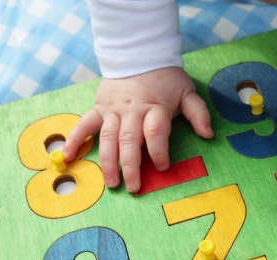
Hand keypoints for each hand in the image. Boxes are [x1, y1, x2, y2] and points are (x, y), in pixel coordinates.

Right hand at [63, 67, 213, 191]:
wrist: (139, 54)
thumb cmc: (166, 78)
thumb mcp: (187, 92)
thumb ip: (198, 113)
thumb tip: (208, 135)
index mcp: (155, 107)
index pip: (156, 133)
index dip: (159, 152)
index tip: (162, 167)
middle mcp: (132, 111)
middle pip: (130, 141)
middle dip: (131, 166)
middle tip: (133, 187)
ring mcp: (113, 110)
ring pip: (108, 138)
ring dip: (108, 162)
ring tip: (111, 184)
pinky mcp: (99, 108)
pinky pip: (84, 124)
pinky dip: (75, 140)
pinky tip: (68, 157)